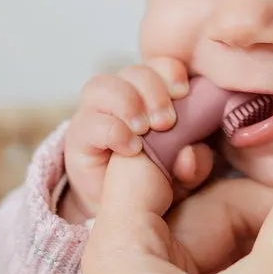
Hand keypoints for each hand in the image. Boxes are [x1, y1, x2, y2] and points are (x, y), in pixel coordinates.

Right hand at [61, 57, 214, 218]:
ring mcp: (95, 113)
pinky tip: (131, 148)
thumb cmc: (153, 180)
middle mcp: (121, 95)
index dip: (170, 71)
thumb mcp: (183, 175)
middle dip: (153, 91)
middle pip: (133, 71)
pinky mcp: (79, 136)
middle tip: (167, 121)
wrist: (117, 208)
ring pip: (103, 86)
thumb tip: (190, 156)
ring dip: (128, 103)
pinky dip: (113, 130)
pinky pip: (90, 121)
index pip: (158, 65)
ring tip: (144, 129)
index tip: (184, 92)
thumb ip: (193, 164)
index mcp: (150, 93)